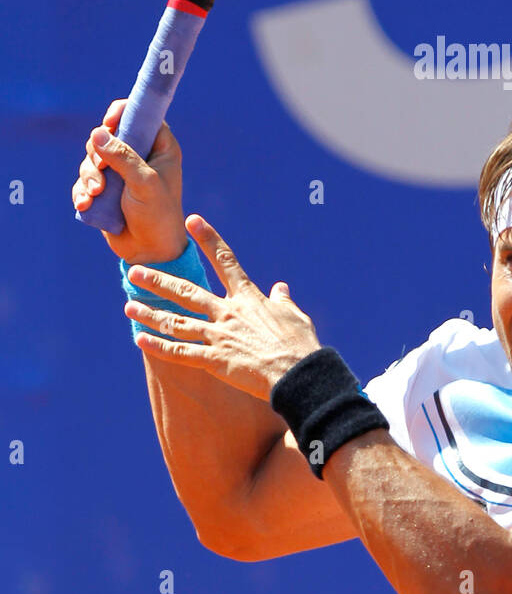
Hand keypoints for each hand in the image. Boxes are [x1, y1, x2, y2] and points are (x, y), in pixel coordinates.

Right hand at [72, 99, 187, 263]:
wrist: (149, 251)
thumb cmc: (157, 215)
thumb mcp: (144, 182)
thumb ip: (123, 156)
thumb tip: (98, 132)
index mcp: (159, 147)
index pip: (139, 115)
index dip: (121, 113)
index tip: (108, 123)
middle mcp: (140, 155)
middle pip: (108, 135)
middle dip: (97, 153)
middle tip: (100, 170)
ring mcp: (121, 172)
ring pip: (92, 158)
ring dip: (88, 175)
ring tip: (94, 194)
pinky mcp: (105, 189)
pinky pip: (84, 180)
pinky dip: (82, 190)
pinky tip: (85, 204)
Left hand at [124, 215, 320, 399]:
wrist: (299, 374)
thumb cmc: (301, 345)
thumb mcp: (294, 316)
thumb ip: (282, 300)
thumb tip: (280, 287)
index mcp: (248, 298)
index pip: (225, 261)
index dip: (209, 238)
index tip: (193, 220)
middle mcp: (228, 313)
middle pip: (187, 292)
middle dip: (159, 280)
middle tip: (134, 270)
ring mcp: (219, 336)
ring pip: (176, 321)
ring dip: (150, 313)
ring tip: (129, 305)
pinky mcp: (215, 361)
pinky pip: (180, 352)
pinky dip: (159, 346)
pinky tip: (140, 339)